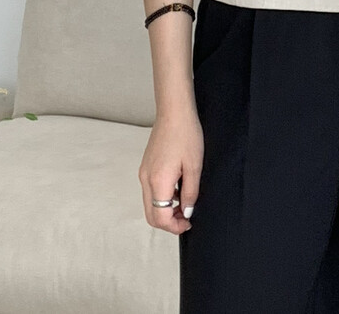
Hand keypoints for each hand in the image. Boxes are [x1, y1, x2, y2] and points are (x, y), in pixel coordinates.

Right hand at [138, 105, 202, 234]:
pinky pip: (150, 190)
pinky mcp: (146, 166)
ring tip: (185, 201)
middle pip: (151, 215)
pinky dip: (162, 197)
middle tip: (186, 217)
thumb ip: (190, 193)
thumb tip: (186, 212)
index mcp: (158, 181)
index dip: (174, 227)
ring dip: (165, 209)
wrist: (174, 112)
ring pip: (149, 203)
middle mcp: (146, 179)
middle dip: (168, 222)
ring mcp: (144, 172)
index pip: (160, 218)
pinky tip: (178, 188)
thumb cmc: (186, 134)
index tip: (188, 223)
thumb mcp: (194, 167)